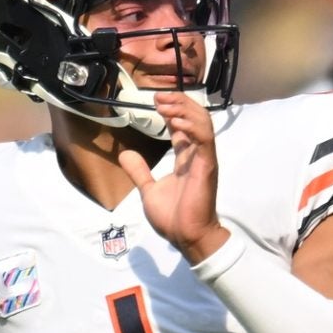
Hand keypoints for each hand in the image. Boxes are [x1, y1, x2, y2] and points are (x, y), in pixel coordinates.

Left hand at [118, 92, 228, 261]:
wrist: (185, 236)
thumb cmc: (172, 217)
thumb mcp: (148, 190)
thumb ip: (139, 171)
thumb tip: (125, 154)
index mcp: (185, 158)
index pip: (182, 125)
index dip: (172, 109)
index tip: (156, 100)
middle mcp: (196, 154)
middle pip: (194, 117)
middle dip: (178, 102)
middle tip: (159, 96)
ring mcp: (203, 159)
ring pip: (202, 122)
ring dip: (184, 109)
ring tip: (166, 104)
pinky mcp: (207, 166)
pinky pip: (204, 139)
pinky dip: (192, 125)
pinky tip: (176, 120)